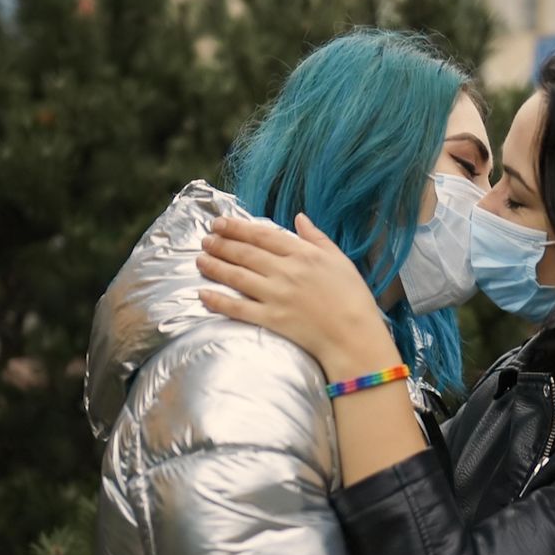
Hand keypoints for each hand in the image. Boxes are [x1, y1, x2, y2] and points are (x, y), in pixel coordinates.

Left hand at [197, 214, 401, 378]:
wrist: (354, 336)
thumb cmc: (353, 298)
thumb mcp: (340, 260)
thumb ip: (317, 238)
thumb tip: (299, 218)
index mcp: (303, 254)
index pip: (262, 235)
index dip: (238, 228)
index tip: (221, 223)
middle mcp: (286, 271)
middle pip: (245, 253)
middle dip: (221, 244)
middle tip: (205, 239)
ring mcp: (276, 295)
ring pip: (237, 276)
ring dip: (215, 266)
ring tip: (199, 259)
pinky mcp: (271, 319)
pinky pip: (238, 307)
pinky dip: (218, 300)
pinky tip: (202, 294)